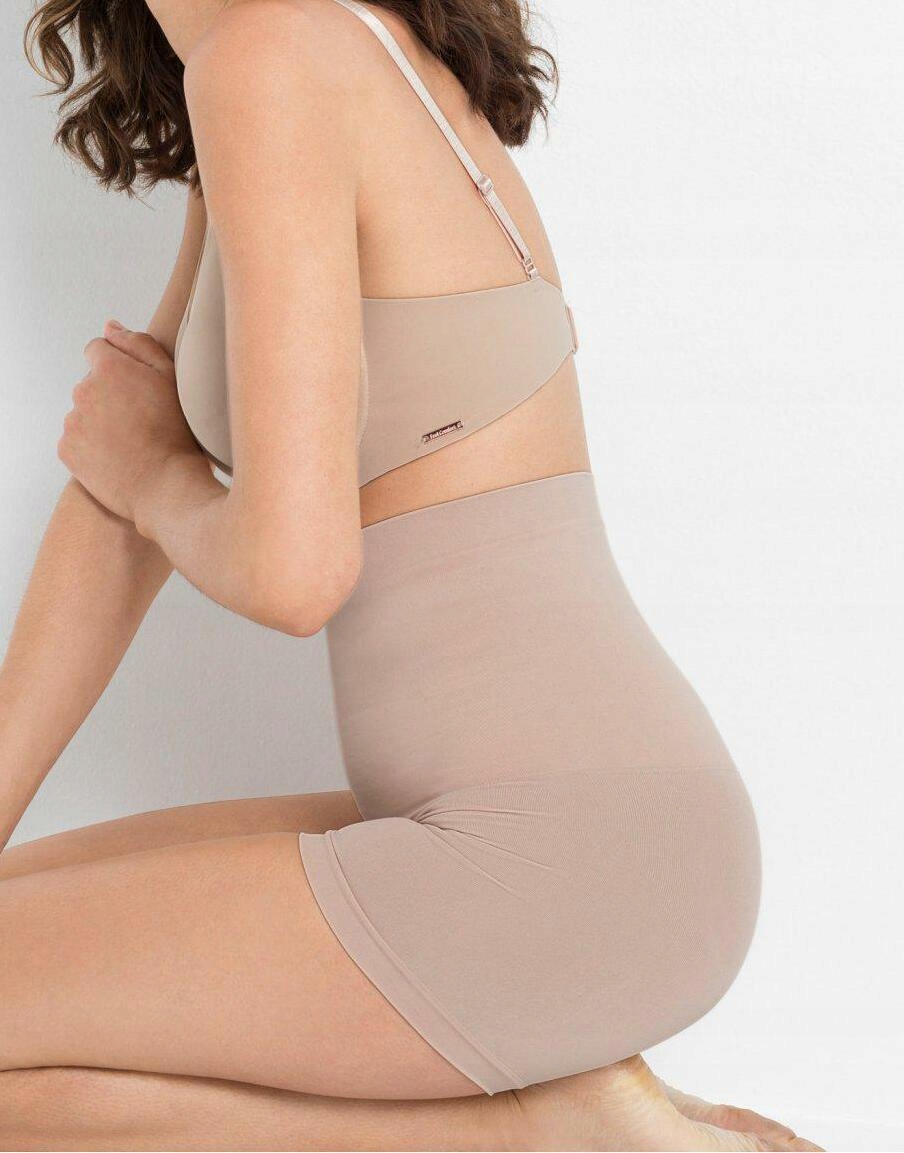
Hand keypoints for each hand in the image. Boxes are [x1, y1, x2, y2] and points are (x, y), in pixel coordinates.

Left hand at [58, 321, 204, 521]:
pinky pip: (77, 440)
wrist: (165, 487)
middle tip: (141, 420)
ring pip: (84, 413)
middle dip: (111, 395)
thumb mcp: (172, 379)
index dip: (118, 366)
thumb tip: (111, 327)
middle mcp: (84, 390)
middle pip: (92, 384)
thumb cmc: (176, 435)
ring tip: (132, 442)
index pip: (98, 349)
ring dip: (102, 421)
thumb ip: (139, 345)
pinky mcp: (68, 450)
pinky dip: (92, 446)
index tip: (136, 387)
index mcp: (110, 368)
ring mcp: (73, 422)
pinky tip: (118, 457)